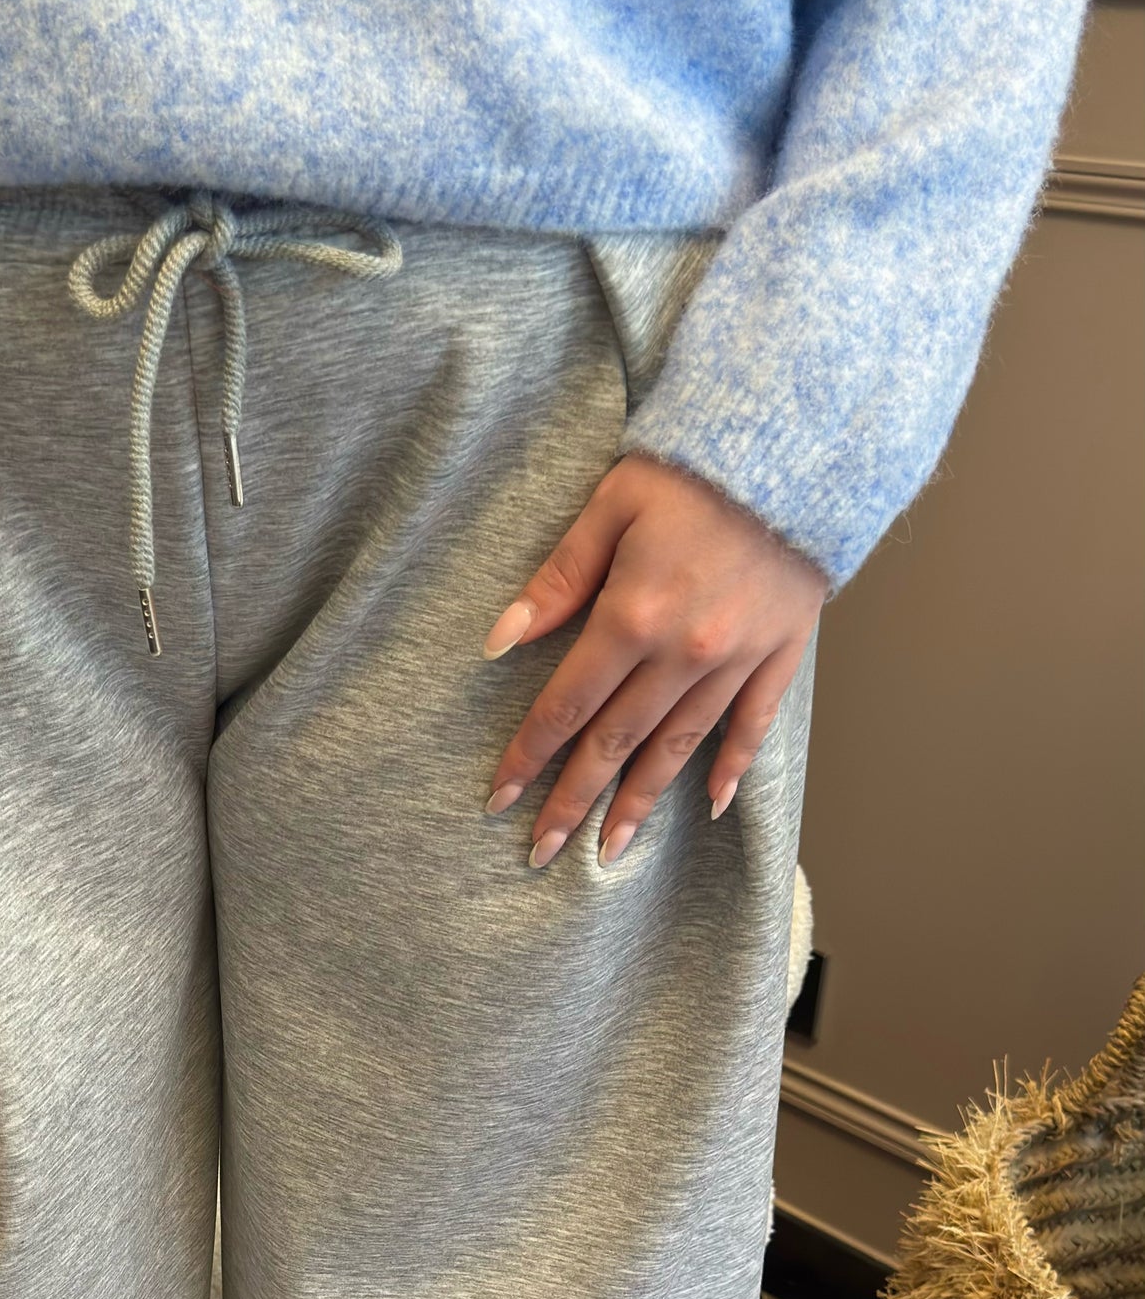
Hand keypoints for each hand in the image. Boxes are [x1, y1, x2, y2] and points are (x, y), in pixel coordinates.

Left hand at [482, 455, 824, 864]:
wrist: (799, 445)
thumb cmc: (693, 467)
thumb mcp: (611, 506)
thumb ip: (557, 580)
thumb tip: (499, 641)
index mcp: (633, 617)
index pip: (566, 706)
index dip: (528, 757)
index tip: (499, 798)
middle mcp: (684, 653)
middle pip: (615, 743)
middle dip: (573, 802)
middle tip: (540, 852)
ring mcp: (738, 658)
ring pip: (678, 747)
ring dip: (639, 802)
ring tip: (609, 850)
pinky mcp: (781, 651)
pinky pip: (754, 723)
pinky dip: (730, 766)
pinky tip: (707, 804)